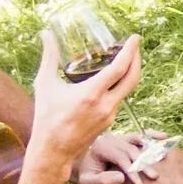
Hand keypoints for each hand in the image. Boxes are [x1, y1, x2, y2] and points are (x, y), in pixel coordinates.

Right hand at [29, 32, 138, 175]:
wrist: (53, 150)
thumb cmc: (46, 116)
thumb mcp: (45, 84)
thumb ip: (48, 57)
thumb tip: (46, 34)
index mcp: (92, 94)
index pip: (120, 68)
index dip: (131, 51)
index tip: (135, 38)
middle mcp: (106, 104)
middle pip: (133, 78)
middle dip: (137, 59)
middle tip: (135, 46)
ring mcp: (111, 114)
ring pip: (128, 89)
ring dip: (130, 73)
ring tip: (125, 59)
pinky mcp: (111, 121)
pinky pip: (120, 99)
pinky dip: (120, 86)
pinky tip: (113, 79)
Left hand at [75, 132, 163, 183]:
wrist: (85, 169)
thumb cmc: (87, 178)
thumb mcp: (88, 183)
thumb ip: (102, 180)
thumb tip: (121, 178)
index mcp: (100, 147)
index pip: (120, 157)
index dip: (131, 170)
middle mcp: (110, 139)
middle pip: (131, 150)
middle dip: (144, 164)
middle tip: (154, 177)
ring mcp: (119, 137)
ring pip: (138, 141)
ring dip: (151, 150)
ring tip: (163, 158)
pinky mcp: (127, 139)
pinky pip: (141, 135)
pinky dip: (153, 136)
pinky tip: (164, 137)